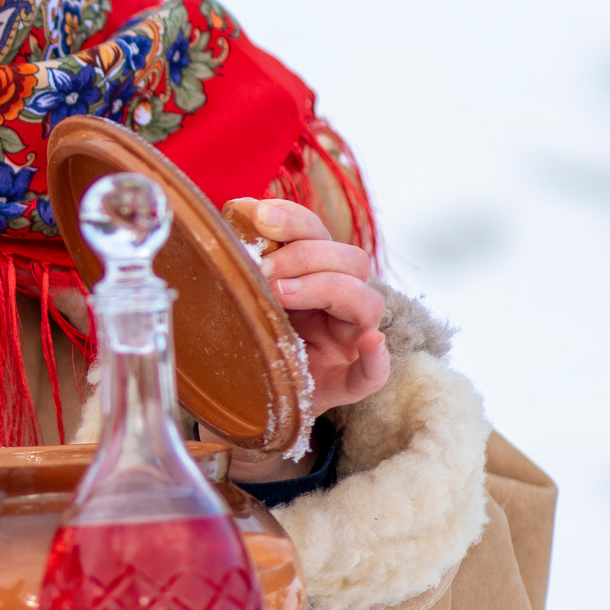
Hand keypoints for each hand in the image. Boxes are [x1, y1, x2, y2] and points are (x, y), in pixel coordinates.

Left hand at [223, 197, 390, 412]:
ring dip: (328, 289)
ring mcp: (347, 343)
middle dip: (305, 255)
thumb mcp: (237, 292)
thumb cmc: (241, 335)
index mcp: (312, 274)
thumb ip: (240, 261)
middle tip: (263, 269)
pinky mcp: (346, 383)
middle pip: (351, 261)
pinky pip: (374, 374)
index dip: (294, 220)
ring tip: (281, 295)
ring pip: (368, 305)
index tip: (258, 217)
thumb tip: (232, 214)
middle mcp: (337, 303)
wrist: (239, 395)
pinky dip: (377, 359)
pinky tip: (370, 344)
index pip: (319, 234)